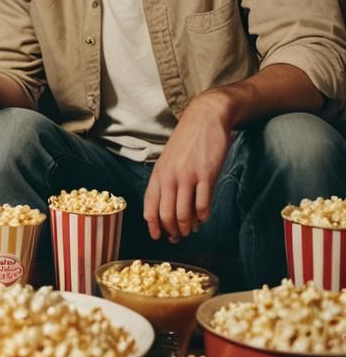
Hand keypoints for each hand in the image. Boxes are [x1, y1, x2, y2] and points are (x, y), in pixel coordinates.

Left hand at [143, 91, 232, 242]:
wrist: (204, 118)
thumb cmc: (187, 141)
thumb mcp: (169, 159)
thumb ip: (167, 181)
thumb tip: (170, 207)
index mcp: (158, 173)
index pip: (150, 206)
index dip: (154, 225)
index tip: (158, 237)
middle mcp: (170, 176)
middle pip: (167, 215)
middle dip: (172, 231)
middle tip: (178, 238)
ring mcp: (188, 176)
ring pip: (184, 214)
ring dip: (188, 227)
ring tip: (191, 230)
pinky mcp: (206, 175)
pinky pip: (203, 205)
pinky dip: (203, 216)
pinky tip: (204, 216)